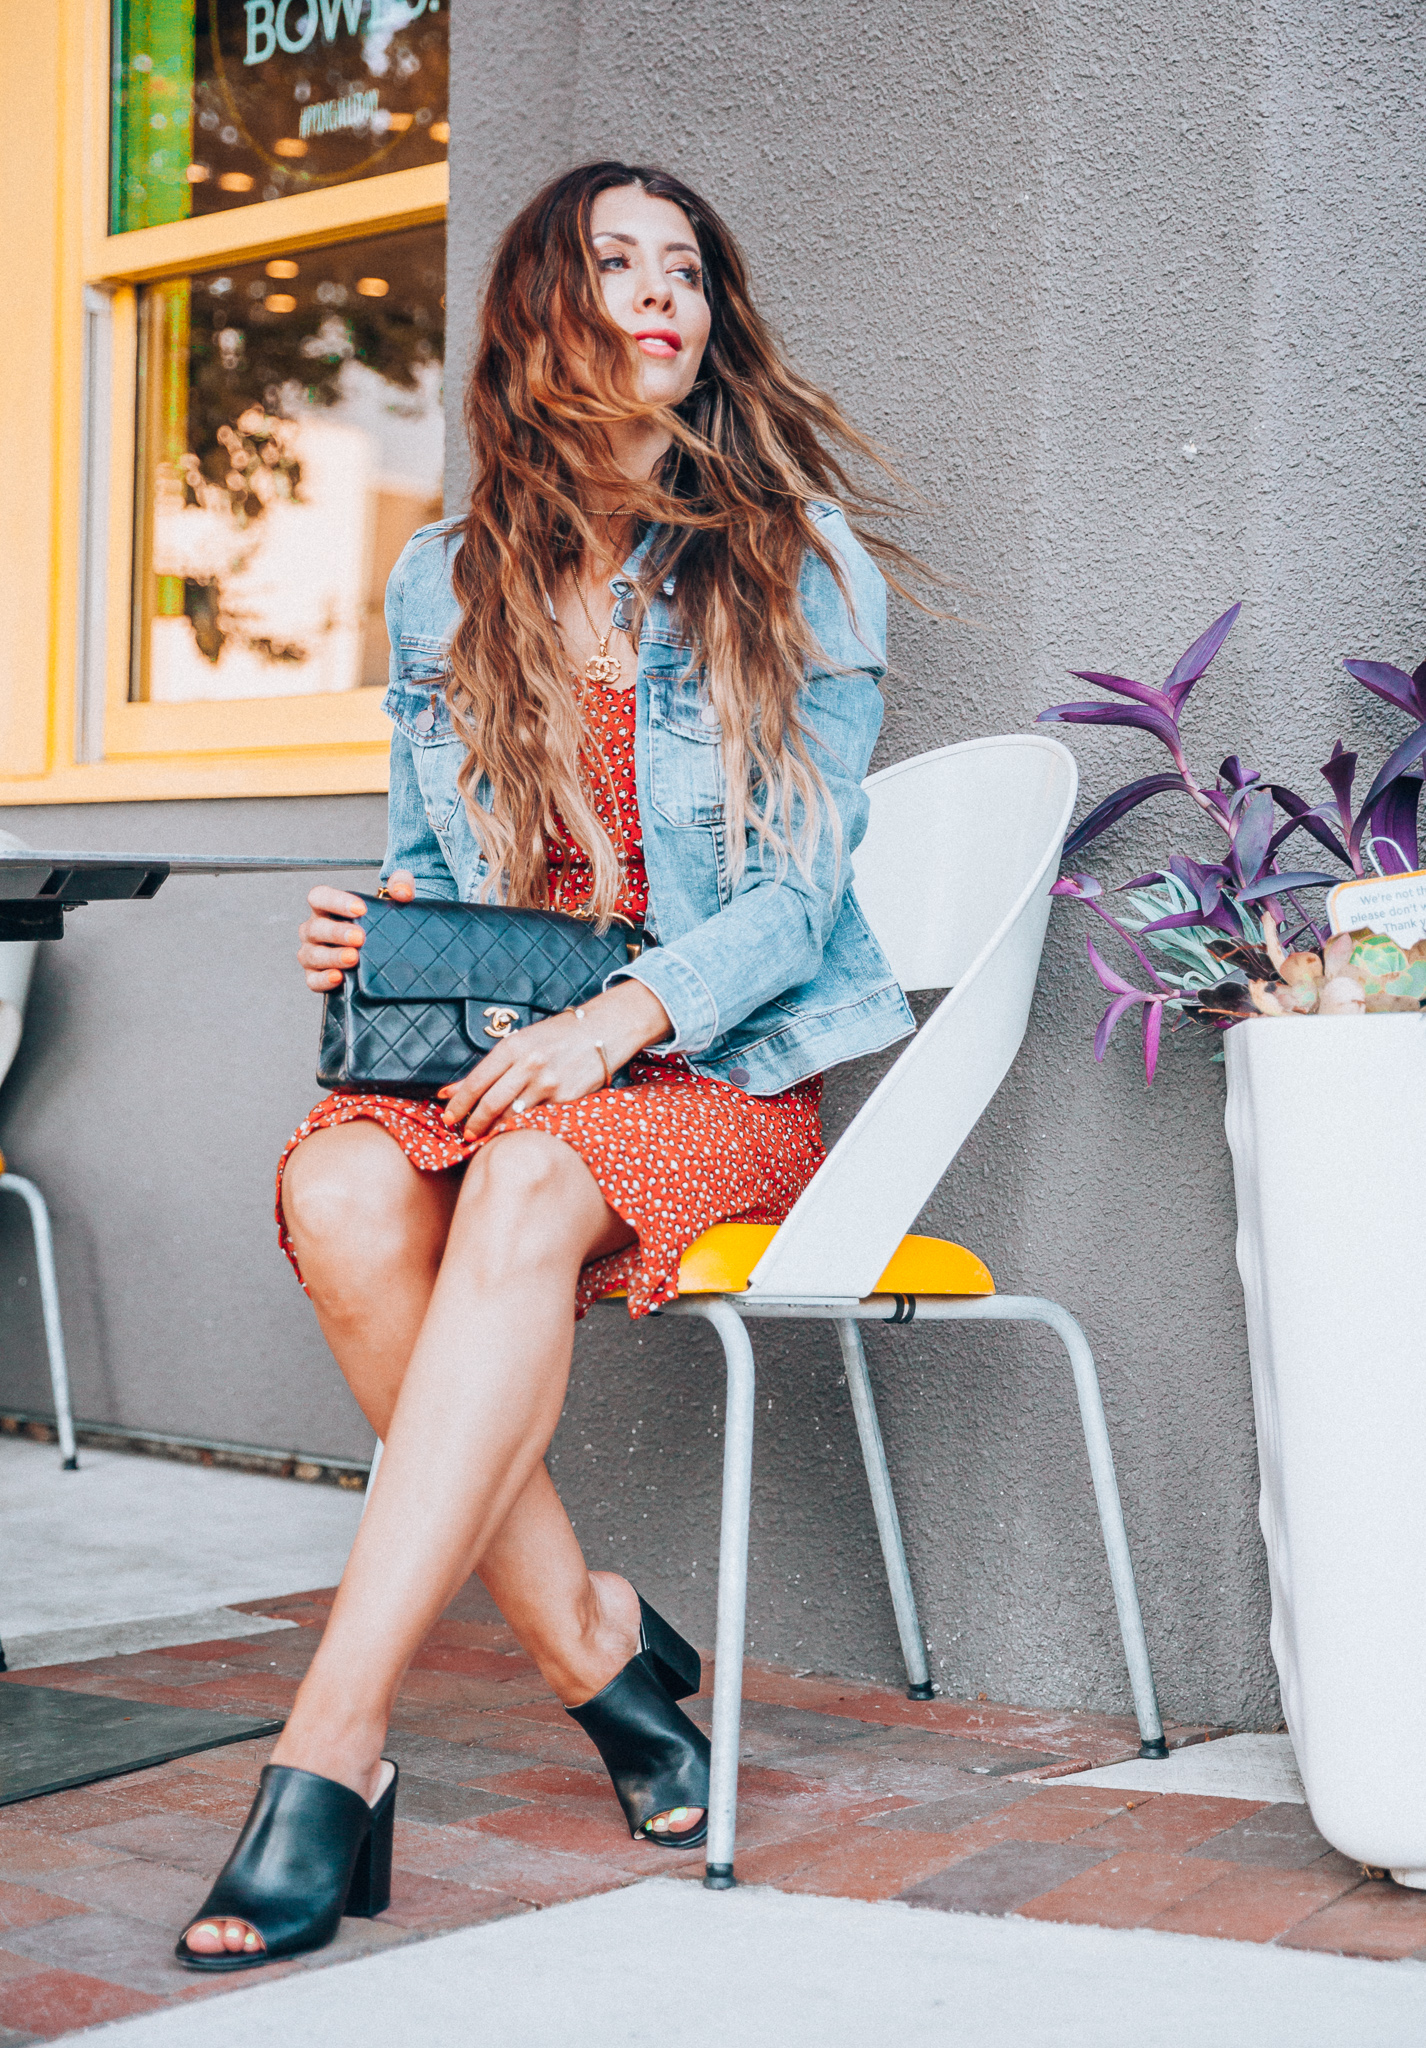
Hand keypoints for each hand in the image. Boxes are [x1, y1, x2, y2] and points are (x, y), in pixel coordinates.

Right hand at [297, 870, 414, 990]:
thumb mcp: (394, 900)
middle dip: (337, 932)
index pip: (320, 897)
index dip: (336, 901)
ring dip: (332, 956)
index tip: (360, 908)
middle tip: (360, 937)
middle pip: (316, 928)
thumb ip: (401, 885)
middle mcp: (316, 929)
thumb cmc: (381, 922)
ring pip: (312, 954)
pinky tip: (338, 978)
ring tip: (353, 958)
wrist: (387, 952)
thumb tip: (402, 891)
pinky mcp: (316, 977)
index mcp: (327, 907)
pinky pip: (313, 980)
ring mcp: (313, 953)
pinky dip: (323, 980)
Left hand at [438, 979, 671, 1138]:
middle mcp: (529, 1064)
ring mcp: (549, 1083)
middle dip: (473, 1124)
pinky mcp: (567, 1099)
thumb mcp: (518, 1044)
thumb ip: (487, 1069)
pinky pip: (537, 1120)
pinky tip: (515, 1132)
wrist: (601, 1031)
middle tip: (465, 1134)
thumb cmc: (555, 1037)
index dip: (458, 1105)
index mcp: (513, 1047)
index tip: (448, 1118)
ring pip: (512, 1116)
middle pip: (490, 1104)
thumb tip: (449, 1091)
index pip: (476, 1082)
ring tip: (485, 1136)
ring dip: (494, 1130)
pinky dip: (522, 1129)